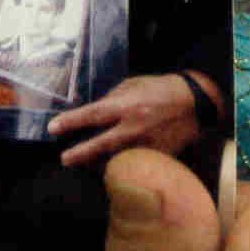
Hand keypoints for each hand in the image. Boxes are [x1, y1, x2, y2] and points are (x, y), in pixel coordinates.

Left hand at [48, 73, 198, 165]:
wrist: (197, 104)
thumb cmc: (162, 89)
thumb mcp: (134, 85)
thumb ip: (113, 98)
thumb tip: (95, 111)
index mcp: (127, 105)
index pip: (93, 114)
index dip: (71, 122)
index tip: (53, 128)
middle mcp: (134, 127)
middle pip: (100, 145)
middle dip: (79, 153)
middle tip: (64, 159)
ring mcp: (146, 145)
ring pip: (115, 160)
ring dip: (98, 163)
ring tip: (86, 163)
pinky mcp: (158, 157)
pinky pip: (134, 165)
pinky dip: (122, 165)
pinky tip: (114, 165)